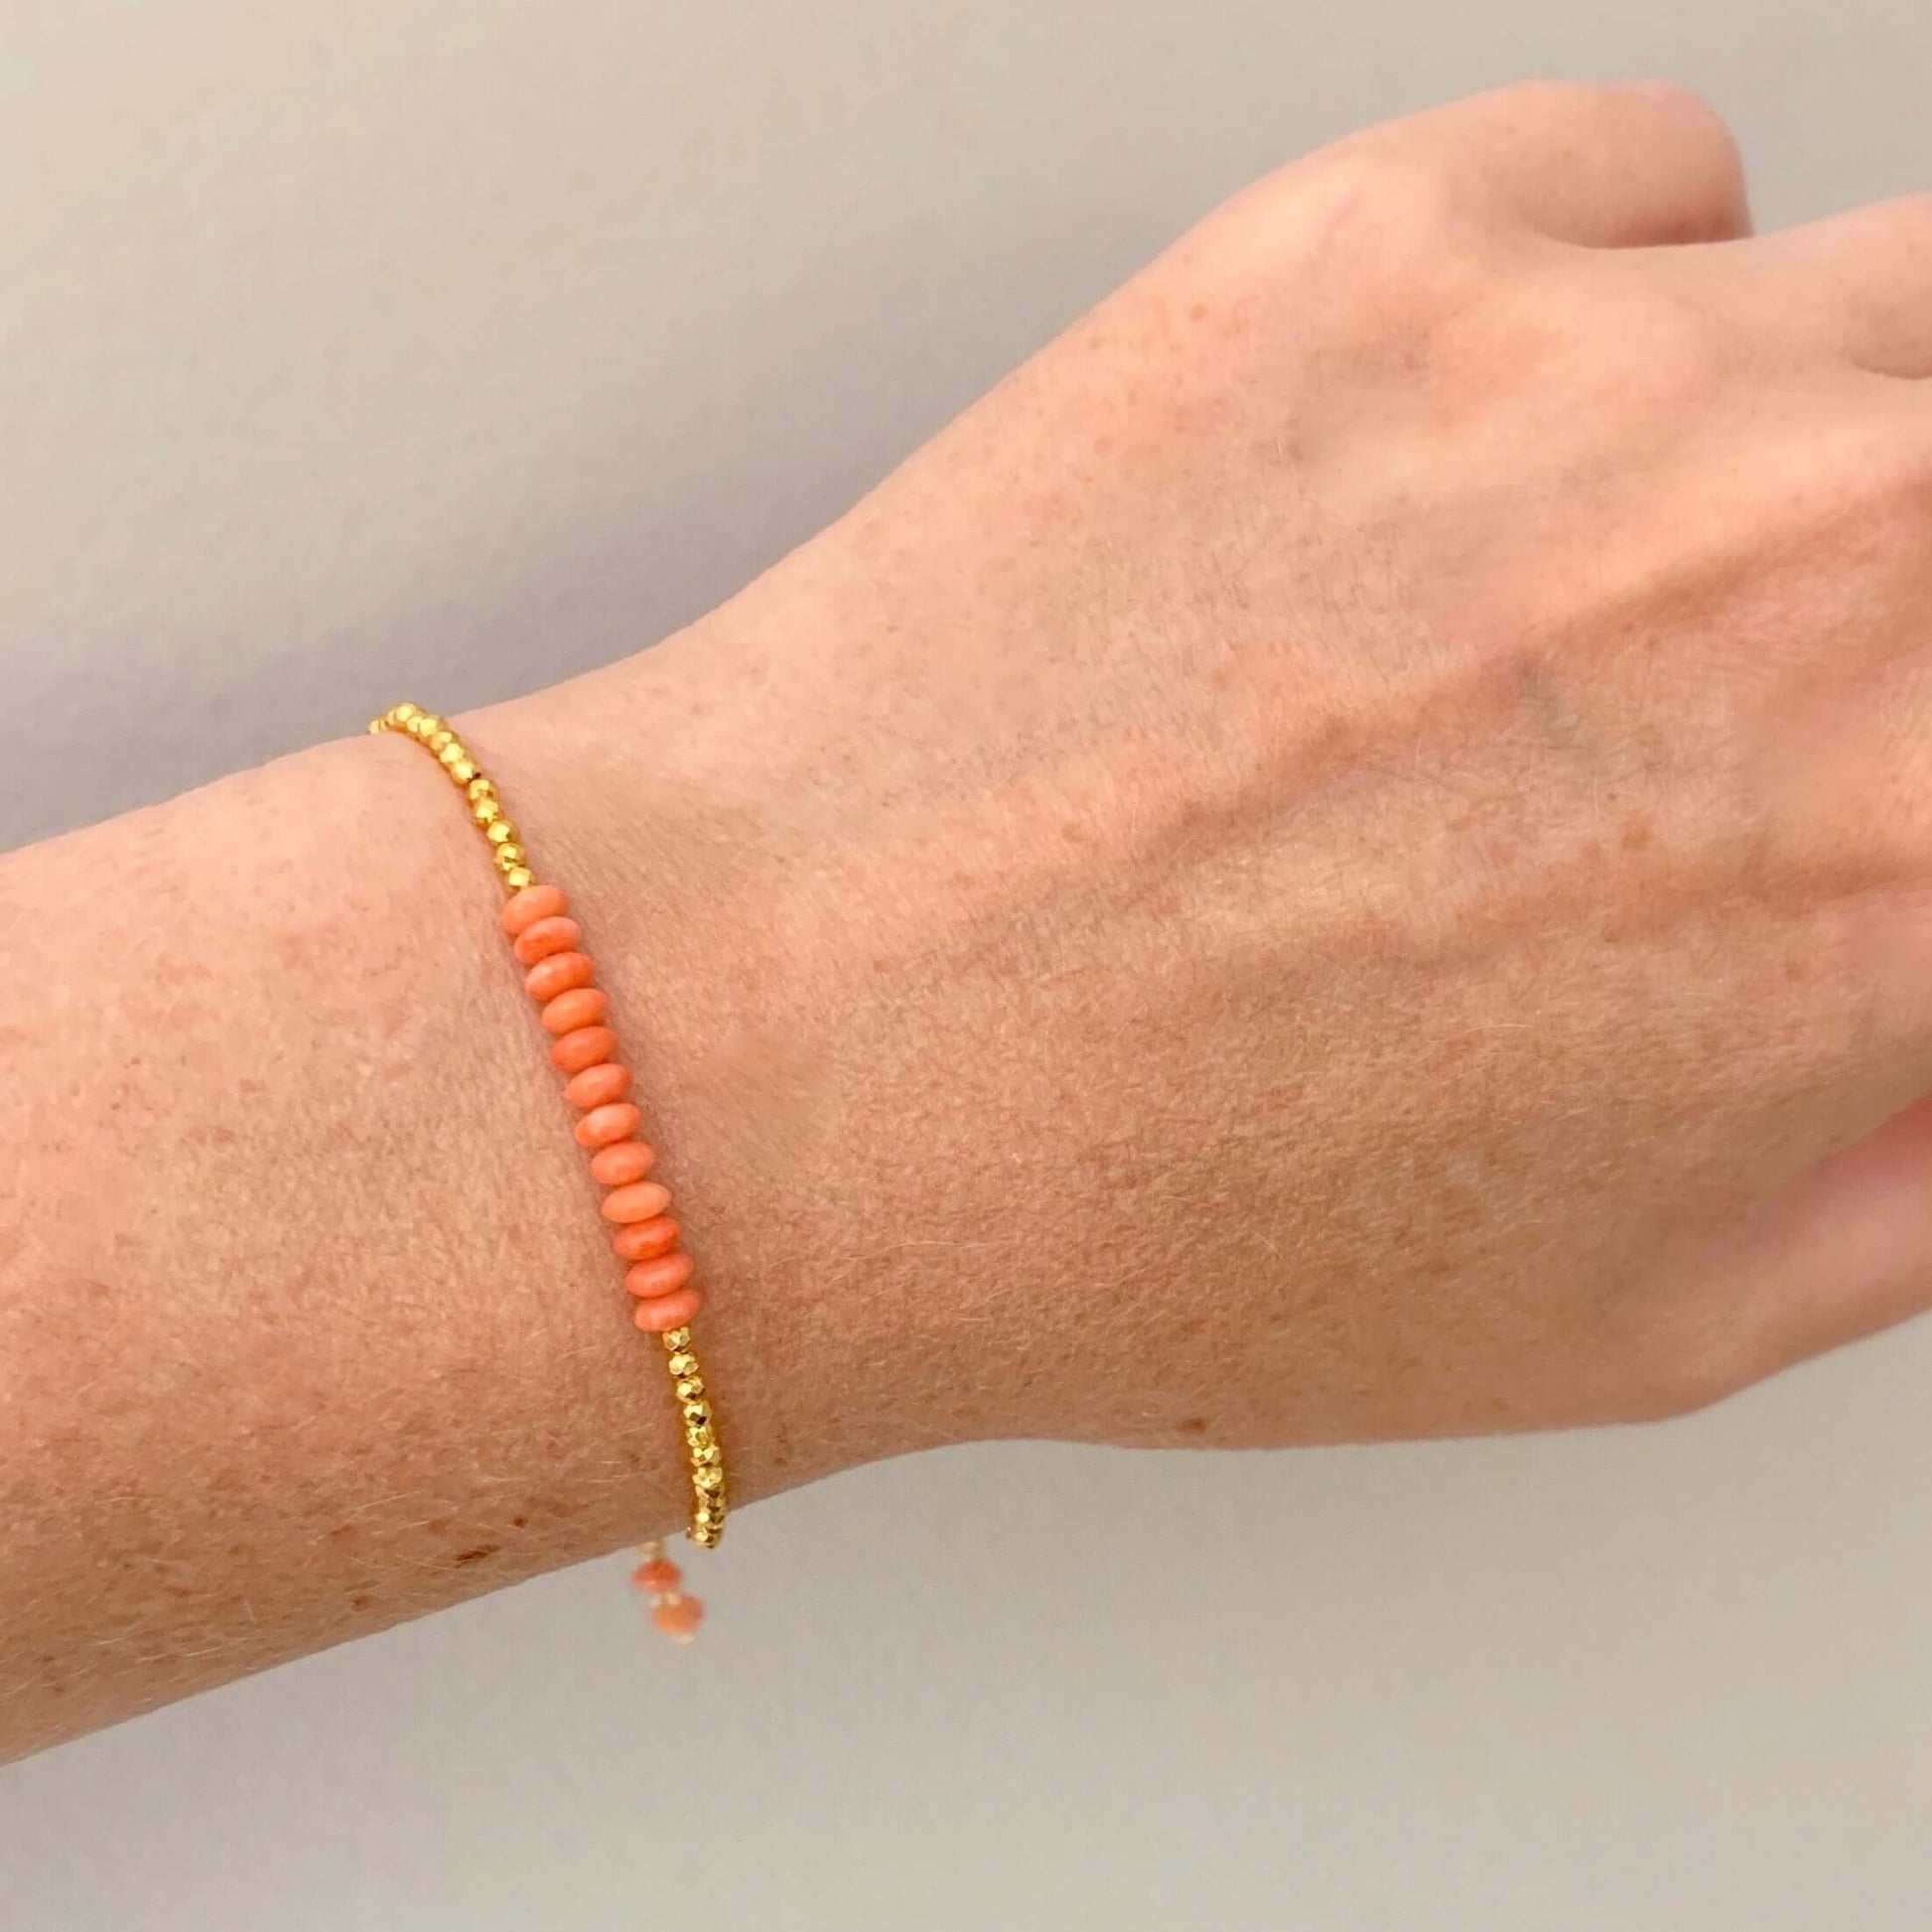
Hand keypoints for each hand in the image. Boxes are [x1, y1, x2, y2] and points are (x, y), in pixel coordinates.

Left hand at [546, 80, 1931, 1468]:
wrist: (797, 1055)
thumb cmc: (1144, 1215)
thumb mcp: (1626, 1321)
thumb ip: (1906, 1169)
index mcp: (1913, 867)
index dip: (1926, 774)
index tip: (1869, 782)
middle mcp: (1818, 577)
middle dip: (1905, 616)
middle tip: (1761, 695)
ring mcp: (1597, 376)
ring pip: (1895, 303)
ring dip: (1816, 430)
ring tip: (1626, 578)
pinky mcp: (1372, 247)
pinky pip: (1651, 181)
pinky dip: (1621, 290)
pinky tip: (1470, 459)